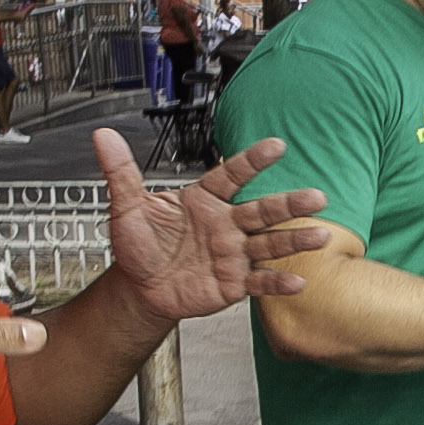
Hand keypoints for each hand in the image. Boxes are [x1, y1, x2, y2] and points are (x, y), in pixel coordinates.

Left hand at [97, 129, 330, 320]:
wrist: (140, 287)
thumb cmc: (139, 245)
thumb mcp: (125, 208)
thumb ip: (121, 173)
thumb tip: (103, 136)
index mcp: (204, 200)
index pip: (232, 176)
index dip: (252, 161)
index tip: (276, 146)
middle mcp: (226, 224)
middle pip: (262, 210)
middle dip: (290, 204)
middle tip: (317, 196)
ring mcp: (233, 253)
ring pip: (269, 243)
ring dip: (295, 239)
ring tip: (320, 236)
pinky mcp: (233, 282)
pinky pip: (258, 281)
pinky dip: (277, 282)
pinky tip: (297, 282)